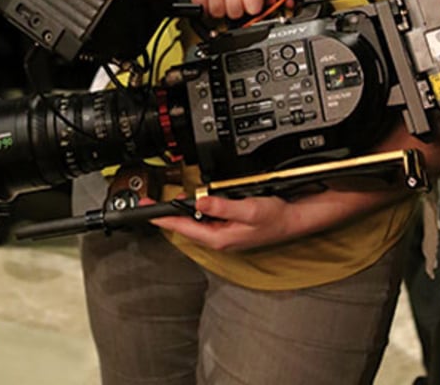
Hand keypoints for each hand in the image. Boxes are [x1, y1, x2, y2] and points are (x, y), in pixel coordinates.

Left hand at [151, 193, 297, 250]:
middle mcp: (219, 239)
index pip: (184, 228)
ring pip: (194, 224)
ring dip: (179, 214)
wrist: (291, 220)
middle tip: (149, 206)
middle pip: (185, 227)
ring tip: (164, 205)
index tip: (148, 213)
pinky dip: (194, 212)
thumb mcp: (248, 209)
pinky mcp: (227, 228)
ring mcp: (223, 234)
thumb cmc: (274, 218)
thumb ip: (223, 206)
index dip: (164, 220)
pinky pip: (204, 220)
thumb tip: (200, 201)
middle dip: (167, 217)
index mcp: (220, 237)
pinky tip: (190, 206)